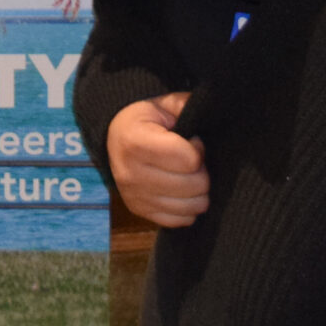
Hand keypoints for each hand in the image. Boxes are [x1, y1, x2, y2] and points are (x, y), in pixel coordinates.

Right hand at [106, 92, 207, 228]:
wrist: (115, 138)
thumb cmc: (146, 120)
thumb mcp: (163, 104)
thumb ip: (186, 106)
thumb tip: (209, 112)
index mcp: (136, 142)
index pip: (189, 159)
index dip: (198, 149)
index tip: (190, 141)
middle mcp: (131, 173)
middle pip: (194, 185)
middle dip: (201, 171)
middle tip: (191, 161)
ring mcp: (134, 196)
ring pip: (191, 206)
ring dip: (197, 192)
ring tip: (187, 175)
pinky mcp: (139, 211)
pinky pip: (180, 221)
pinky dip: (187, 208)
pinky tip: (180, 191)